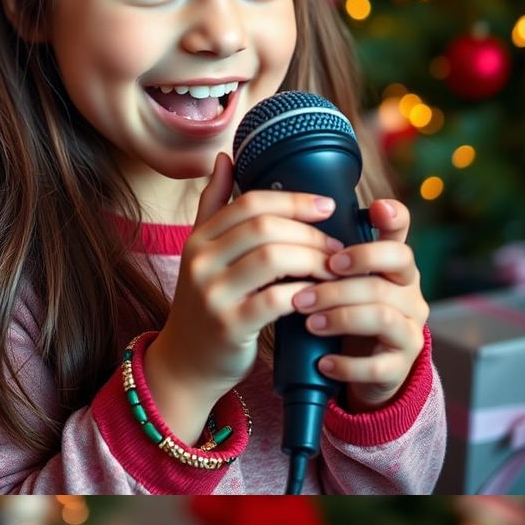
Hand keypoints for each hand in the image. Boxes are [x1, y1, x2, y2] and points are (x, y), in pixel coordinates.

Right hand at [158, 151, 345, 397]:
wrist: (187, 366)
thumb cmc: (208, 307)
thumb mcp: (204, 255)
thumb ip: (214, 207)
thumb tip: (225, 158)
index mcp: (199, 239)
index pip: (250, 202)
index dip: (294, 200)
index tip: (327, 206)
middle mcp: (200, 261)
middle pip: (266, 227)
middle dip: (310, 233)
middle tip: (337, 246)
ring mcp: (212, 294)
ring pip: (274, 258)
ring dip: (313, 261)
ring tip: (334, 270)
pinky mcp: (230, 326)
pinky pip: (276, 300)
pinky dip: (304, 294)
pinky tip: (319, 297)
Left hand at [289, 197, 428, 410]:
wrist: (362, 372)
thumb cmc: (345, 318)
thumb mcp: (338, 284)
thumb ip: (326, 258)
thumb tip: (287, 221)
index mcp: (395, 270)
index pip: (402, 238)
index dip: (392, 221)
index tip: (374, 208)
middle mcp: (410, 295)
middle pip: (389, 275)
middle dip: (340, 282)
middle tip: (302, 293)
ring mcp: (409, 331)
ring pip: (382, 316)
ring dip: (340, 317)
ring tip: (308, 323)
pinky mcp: (401, 367)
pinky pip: (378, 365)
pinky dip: (347, 364)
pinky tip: (323, 362)